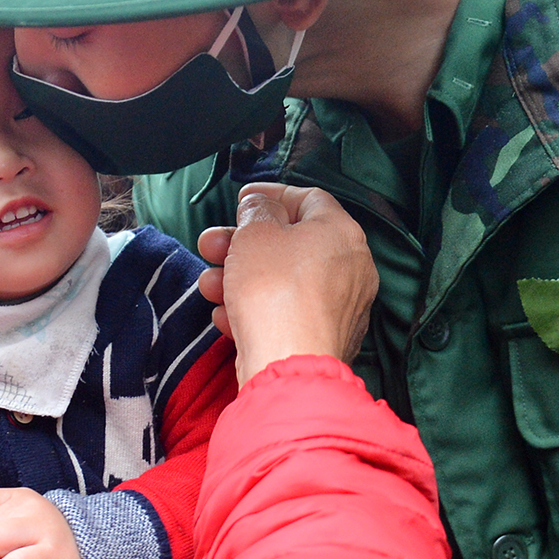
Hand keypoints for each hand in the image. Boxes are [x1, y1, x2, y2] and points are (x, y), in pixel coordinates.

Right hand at [197, 183, 376, 385]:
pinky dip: (256, 309)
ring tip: (208, 284)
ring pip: (283, 282)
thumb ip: (257, 209)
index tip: (242, 199)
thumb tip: (261, 206)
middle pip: (290, 244)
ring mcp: (340, 307)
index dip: (271, 195)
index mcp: (342, 232)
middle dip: (242, 243)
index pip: (309, 198)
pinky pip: (286, 314)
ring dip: (240, 278)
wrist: (288, 363)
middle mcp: (350, 268)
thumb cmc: (275, 291)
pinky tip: (226, 315)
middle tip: (211, 244)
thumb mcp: (256, 232)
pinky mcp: (324, 339)